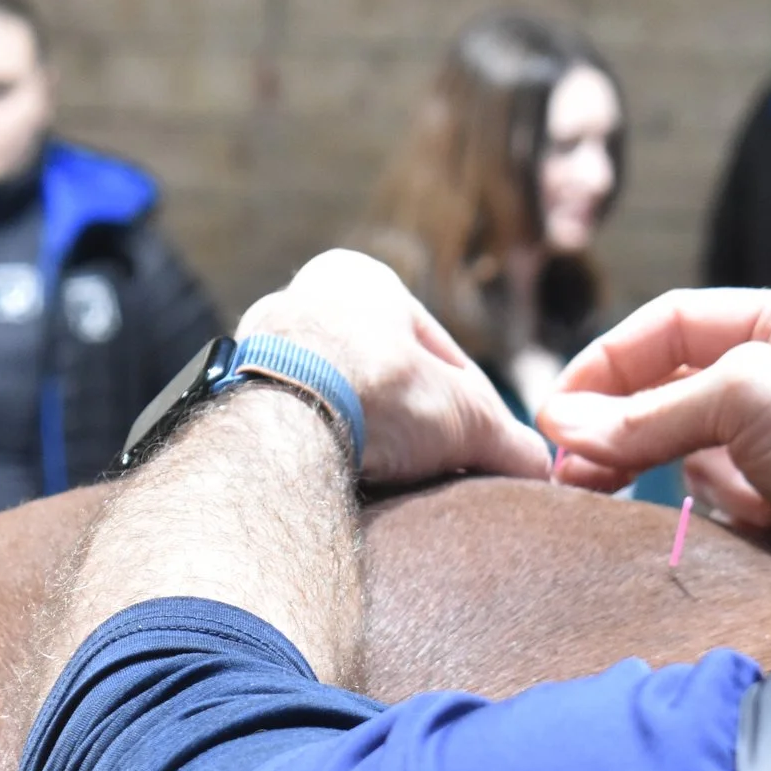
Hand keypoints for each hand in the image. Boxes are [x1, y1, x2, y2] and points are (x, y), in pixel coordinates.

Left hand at [240, 250, 551, 486]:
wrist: (279, 424)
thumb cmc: (379, 393)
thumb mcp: (466, 418)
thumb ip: (507, 440)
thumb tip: (541, 469)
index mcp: (358, 277)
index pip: (434, 348)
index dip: (469, 403)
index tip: (481, 448)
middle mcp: (297, 301)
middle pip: (380, 379)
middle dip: (409, 426)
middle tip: (436, 475)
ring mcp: (254, 351)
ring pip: (334, 406)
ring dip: (364, 444)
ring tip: (390, 492)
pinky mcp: (229, 400)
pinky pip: (293, 433)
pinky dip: (320, 458)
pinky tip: (341, 493)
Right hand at [538, 286, 770, 628]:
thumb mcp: (749, 400)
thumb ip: (649, 412)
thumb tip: (562, 424)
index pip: (672, 323)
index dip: (607, 362)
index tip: (557, 411)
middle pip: (675, 388)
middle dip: (624, 427)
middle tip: (569, 468)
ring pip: (693, 449)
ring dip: (677, 471)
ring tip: (671, 495)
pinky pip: (725, 497)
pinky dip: (719, 508)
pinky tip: (750, 520)